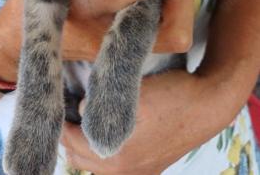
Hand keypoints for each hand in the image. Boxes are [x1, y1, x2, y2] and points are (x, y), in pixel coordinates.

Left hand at [62, 70, 231, 174]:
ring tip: (82, 120)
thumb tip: (80, 108)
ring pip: (93, 163)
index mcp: (114, 156)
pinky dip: (101, 152)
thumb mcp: (132, 93)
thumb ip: (99, 103)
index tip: (55, 105)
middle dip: (69, 135)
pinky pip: (112, 167)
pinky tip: (104, 133)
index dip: (59, 121)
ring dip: (83, 144)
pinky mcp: (147, 170)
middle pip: (78, 156)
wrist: (205, 106)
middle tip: (67, 110)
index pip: (69, 142)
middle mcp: (121, 173)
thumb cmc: (170, 96)